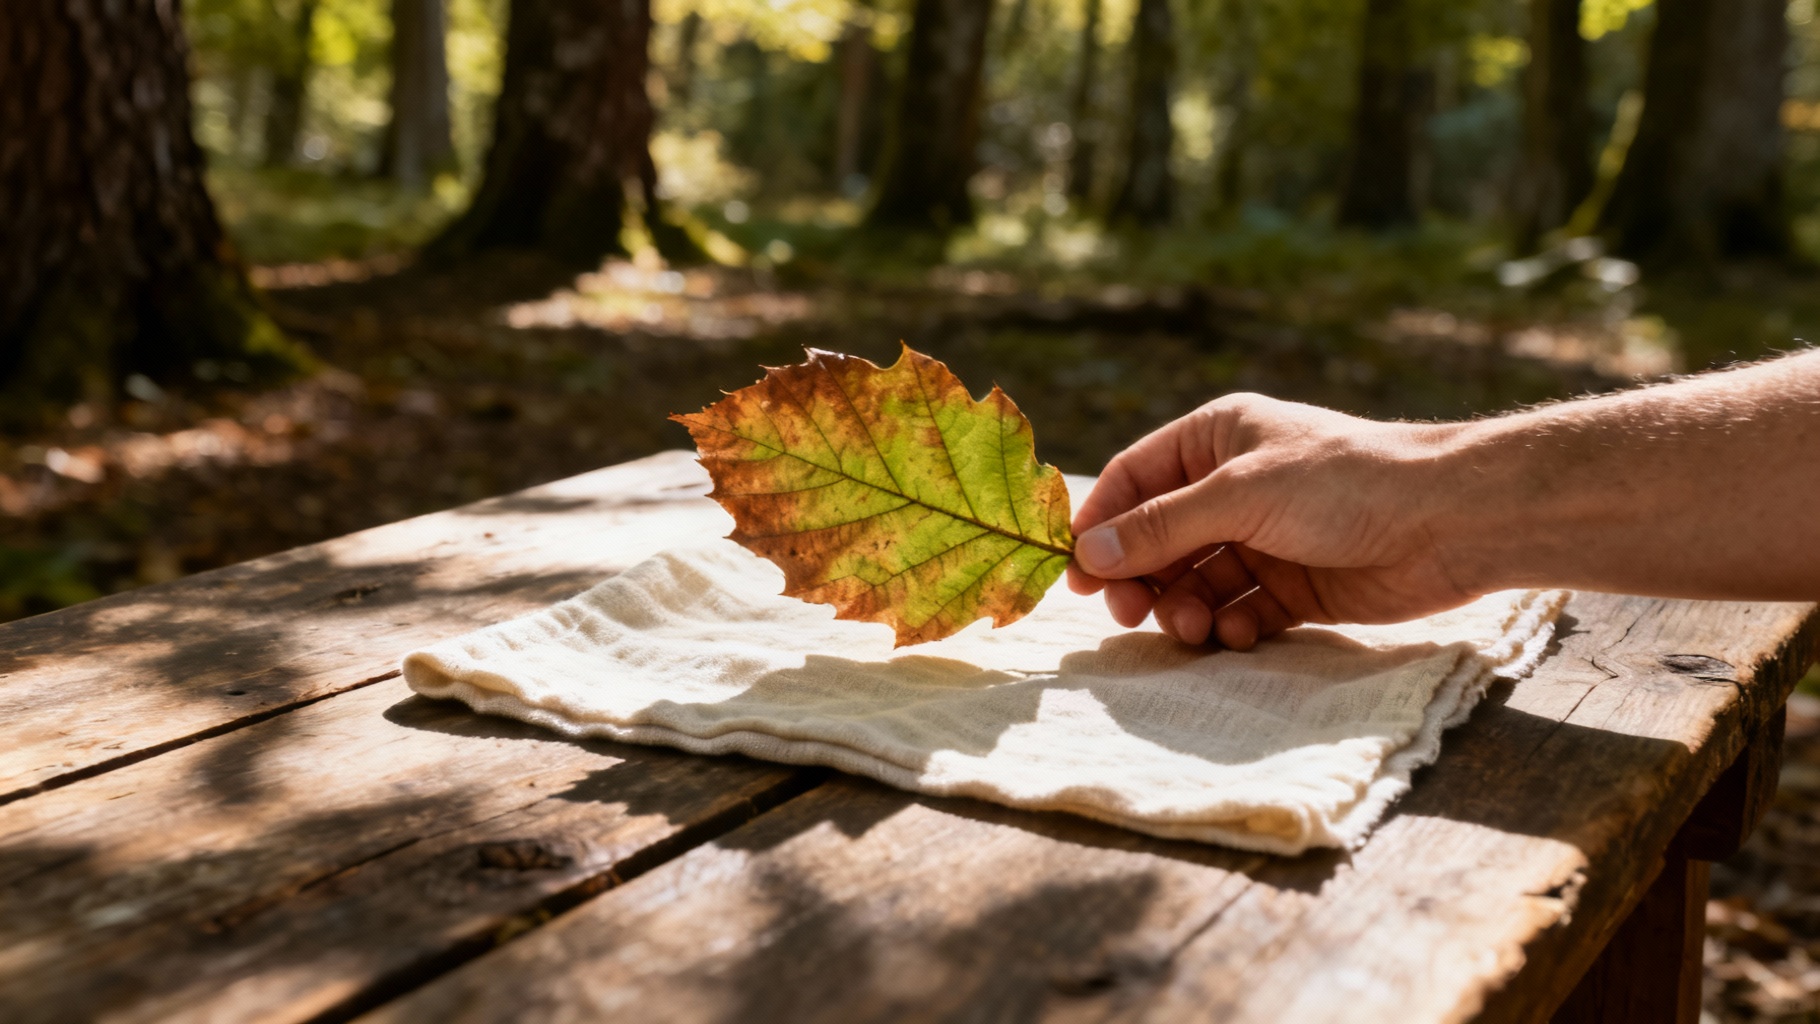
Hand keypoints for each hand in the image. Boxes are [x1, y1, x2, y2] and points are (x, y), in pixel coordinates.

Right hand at [1068, 394, 1476, 648]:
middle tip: (1129, 616)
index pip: (1133, 480)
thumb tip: (1086, 554)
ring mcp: (1264, 538)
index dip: (1099, 525)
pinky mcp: (1294, 585)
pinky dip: (1231, 626)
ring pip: (1195, 581)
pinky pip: (1238, 611)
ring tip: (1192, 629)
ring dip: (1184, 608)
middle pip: (1158, 538)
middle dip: (1141, 578)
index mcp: (1216, 439)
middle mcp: (1233, 487)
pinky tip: (1242, 632)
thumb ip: (1161, 528)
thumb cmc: (1344, 484)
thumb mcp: (1239, 496)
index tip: (1074, 575)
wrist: (1449, 522)